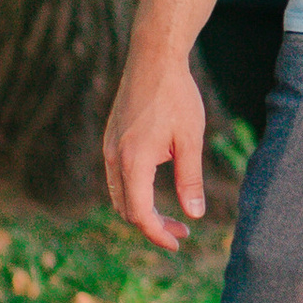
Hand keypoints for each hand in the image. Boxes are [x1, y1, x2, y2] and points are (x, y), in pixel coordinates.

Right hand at [102, 43, 205, 253]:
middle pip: (126, 209)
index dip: (158, 234)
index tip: (178, 242)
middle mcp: (114, 158)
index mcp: (133, 161)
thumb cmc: (176, 96)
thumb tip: (194, 214)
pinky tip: (156, 190)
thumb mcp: (190, 139)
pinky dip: (133, 193)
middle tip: (181, 232)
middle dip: (152, 226)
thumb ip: (190, 179)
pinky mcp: (110, 140)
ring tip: (171, 217)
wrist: (153, 59)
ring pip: (118, 196)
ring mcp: (108, 148)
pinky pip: (116, 178)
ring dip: (141, 211)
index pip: (140, 214)